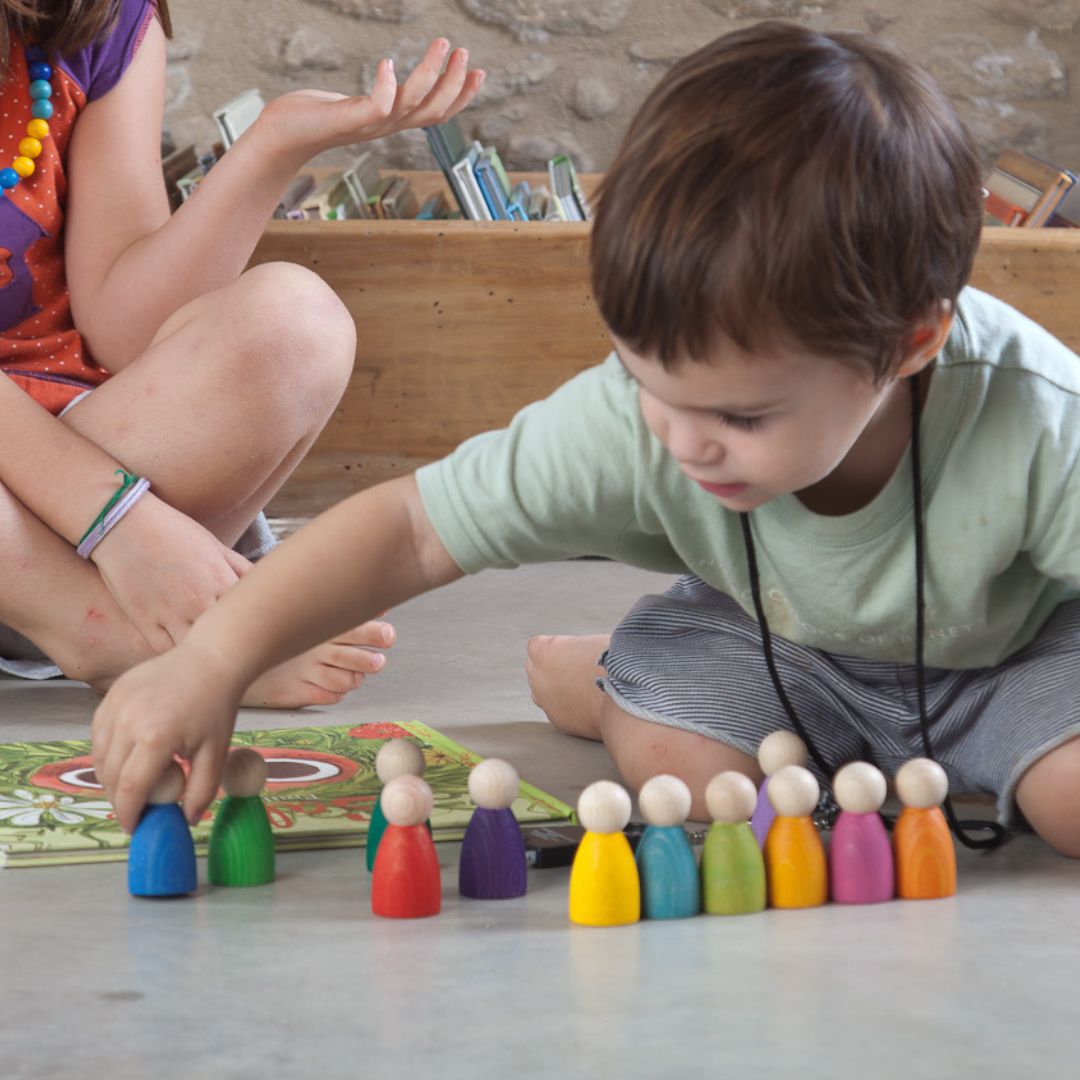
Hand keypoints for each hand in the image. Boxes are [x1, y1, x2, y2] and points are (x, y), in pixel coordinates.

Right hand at [90, 492, 250, 652]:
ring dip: (204, 653)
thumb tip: (263, 584)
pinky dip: (177, 655)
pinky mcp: (145, 621)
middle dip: (234, 644)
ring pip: (196, 649)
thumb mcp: (216, 547)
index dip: (254, 623)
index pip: (249, 613)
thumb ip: (241, 569)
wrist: (123, 522)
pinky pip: (165, 651)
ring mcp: (171, 614)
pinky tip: (184, 654)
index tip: (257, 629)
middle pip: (226, 637)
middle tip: (239, 651)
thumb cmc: (174, 531)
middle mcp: (199, 601)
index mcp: (221, 581)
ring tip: (212, 656)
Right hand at [93, 643, 241, 831]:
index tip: (134, 828)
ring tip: (131, 786)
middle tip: (135, 810)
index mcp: (155, 738)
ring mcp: (116, 705)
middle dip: (120, 799)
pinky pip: (99, 733)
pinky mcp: (111, 694)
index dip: (129, 814)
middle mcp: (128, 721)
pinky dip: (107, 752)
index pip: (130, 789)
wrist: (211, 660)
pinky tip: (126, 757)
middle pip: (111, 775)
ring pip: (99, 755)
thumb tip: (186, 821)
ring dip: (110, 777)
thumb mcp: (216, 753)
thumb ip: (202, 791)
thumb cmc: (217, 706)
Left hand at [254, 38, 484, 165]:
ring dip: (431, 73)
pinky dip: (387, 85)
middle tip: (463, 51)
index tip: (479, 72)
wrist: (280, 137)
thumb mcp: (355, 104)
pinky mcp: (347, 121)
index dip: (461, 96)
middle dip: (453, 83)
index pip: (437, 114)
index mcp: (391, 122)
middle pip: (433, 110)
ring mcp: (368, 125)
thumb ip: (376, 95)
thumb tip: (391, 74)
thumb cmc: (312, 117)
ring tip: (443, 43)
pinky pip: (378, 106)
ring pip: (412, 103)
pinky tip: (388, 62)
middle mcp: (386, 127)